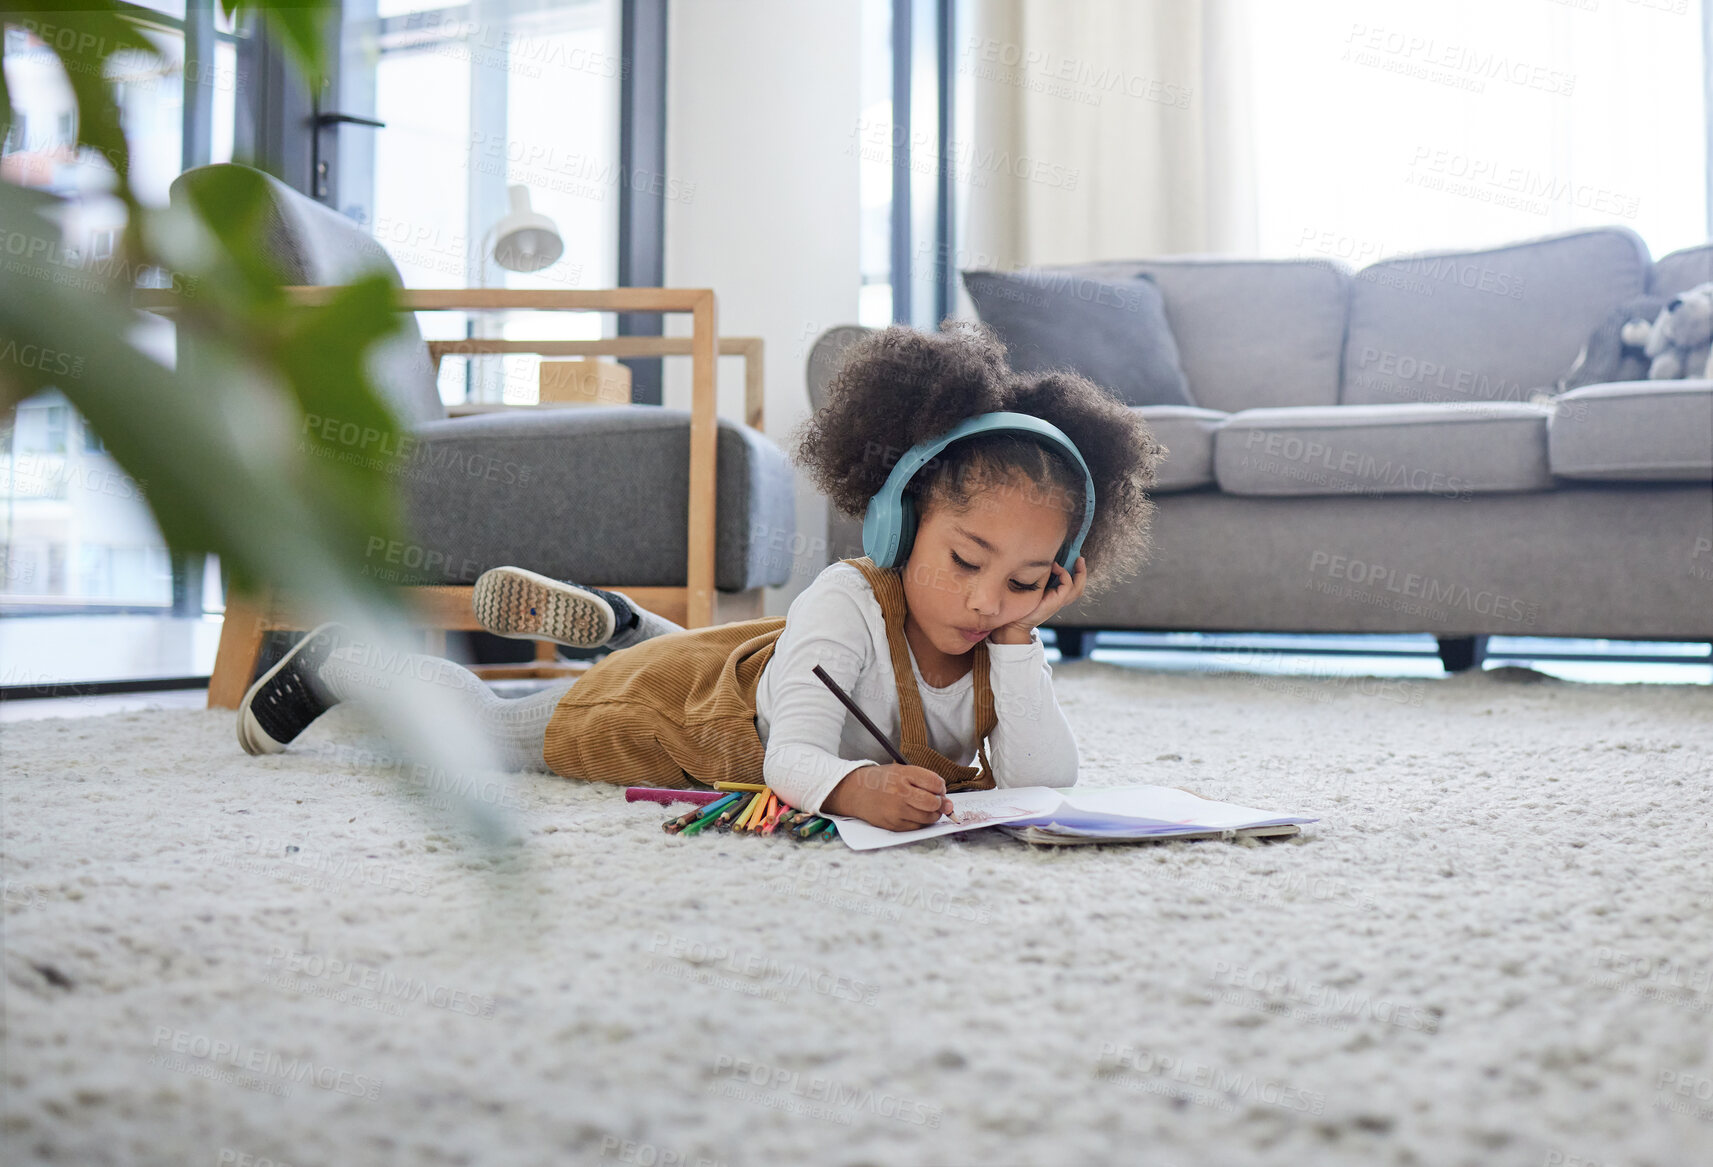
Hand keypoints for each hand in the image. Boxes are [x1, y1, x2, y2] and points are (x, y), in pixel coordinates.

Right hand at [822, 763, 953, 830]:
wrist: (856, 792)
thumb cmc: (881, 781)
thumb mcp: (901, 771)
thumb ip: (926, 782)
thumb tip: (949, 804)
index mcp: (904, 774)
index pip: (936, 782)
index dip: (941, 788)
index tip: (937, 789)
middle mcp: (900, 792)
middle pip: (934, 802)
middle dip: (939, 803)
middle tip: (934, 801)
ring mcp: (897, 810)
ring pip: (929, 817)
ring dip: (932, 814)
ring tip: (923, 808)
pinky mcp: (894, 824)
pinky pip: (918, 826)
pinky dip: (920, 821)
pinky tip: (912, 814)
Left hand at [988, 556, 1087, 644]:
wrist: (1016, 622)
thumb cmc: (1022, 604)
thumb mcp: (1034, 587)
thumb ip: (1041, 578)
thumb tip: (1044, 561)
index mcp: (1056, 597)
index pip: (1072, 586)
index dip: (1076, 573)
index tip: (1075, 559)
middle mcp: (1060, 600)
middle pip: (1079, 587)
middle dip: (1082, 572)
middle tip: (1080, 558)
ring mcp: (1059, 602)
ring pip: (1077, 588)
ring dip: (1079, 573)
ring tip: (1076, 560)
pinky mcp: (1056, 602)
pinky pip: (1067, 586)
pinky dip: (1064, 574)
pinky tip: (1055, 567)